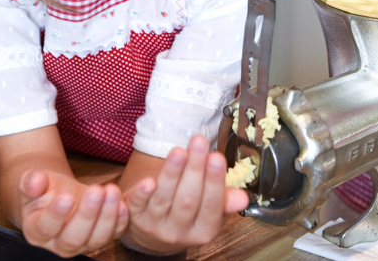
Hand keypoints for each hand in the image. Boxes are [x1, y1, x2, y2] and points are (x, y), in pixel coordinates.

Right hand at [18, 170, 128, 256]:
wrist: (60, 193)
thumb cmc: (45, 189)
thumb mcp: (32, 182)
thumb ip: (30, 182)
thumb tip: (36, 179)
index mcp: (37, 231)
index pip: (46, 227)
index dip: (56, 214)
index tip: (66, 196)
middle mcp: (59, 244)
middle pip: (74, 237)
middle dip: (87, 214)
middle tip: (96, 190)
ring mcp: (83, 244)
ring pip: (97, 238)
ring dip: (107, 215)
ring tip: (112, 190)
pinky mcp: (101, 237)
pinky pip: (114, 233)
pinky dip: (120, 220)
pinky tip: (122, 203)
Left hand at [121, 135, 248, 254]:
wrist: (150, 233)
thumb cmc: (186, 213)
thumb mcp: (208, 210)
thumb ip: (223, 200)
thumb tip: (243, 197)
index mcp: (203, 231)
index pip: (211, 207)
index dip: (214, 182)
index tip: (217, 157)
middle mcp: (179, 232)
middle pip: (187, 201)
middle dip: (194, 170)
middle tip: (199, 142)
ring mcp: (154, 226)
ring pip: (164, 199)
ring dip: (171, 173)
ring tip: (179, 150)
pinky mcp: (134, 217)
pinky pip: (137, 205)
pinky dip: (142, 193)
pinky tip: (147, 180)